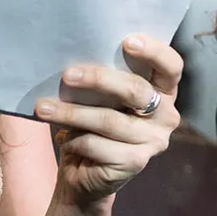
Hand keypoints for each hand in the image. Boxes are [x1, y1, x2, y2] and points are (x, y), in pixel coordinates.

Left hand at [37, 35, 181, 205]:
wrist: (85, 174)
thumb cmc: (92, 125)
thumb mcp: (100, 98)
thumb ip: (104, 80)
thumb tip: (76, 54)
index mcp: (163, 92)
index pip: (171, 66)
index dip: (154, 51)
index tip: (127, 41)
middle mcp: (167, 116)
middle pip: (136, 90)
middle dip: (99, 79)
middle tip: (67, 75)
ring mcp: (154, 141)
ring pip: (109, 119)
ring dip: (72, 113)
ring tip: (44, 107)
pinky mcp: (136, 162)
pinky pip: (98, 144)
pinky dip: (74, 139)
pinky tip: (63, 138)